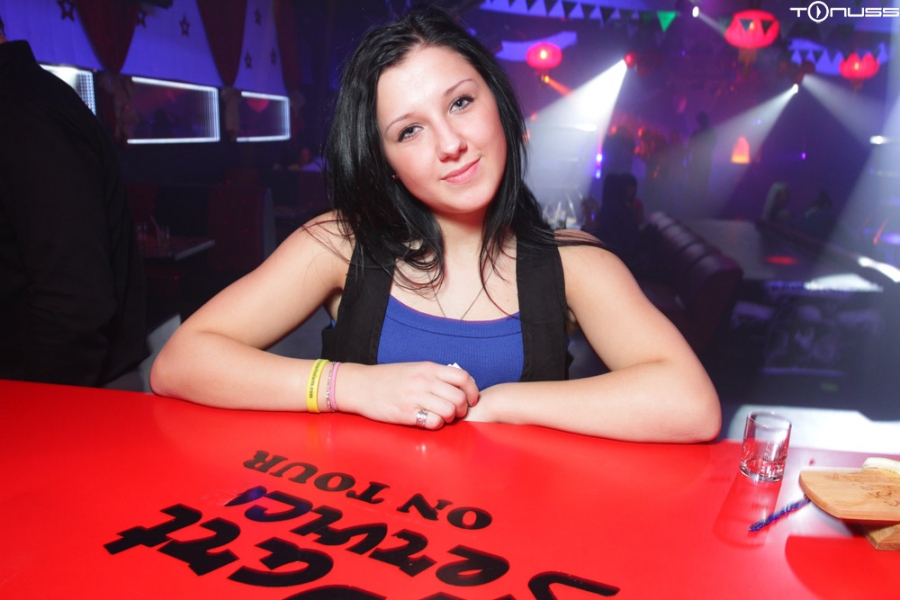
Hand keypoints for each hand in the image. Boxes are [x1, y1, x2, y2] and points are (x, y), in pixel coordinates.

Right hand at [336, 362, 478, 428]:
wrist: (361, 386)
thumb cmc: (388, 378)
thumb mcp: (414, 368)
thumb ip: (435, 375)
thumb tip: (458, 385)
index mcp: (428, 368)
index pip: (463, 377)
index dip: (472, 391)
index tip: (471, 400)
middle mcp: (424, 381)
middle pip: (459, 397)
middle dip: (462, 409)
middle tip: (456, 413)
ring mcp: (415, 397)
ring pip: (449, 411)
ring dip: (449, 418)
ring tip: (441, 417)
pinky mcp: (406, 414)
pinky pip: (433, 422)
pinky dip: (436, 424)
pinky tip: (429, 421)